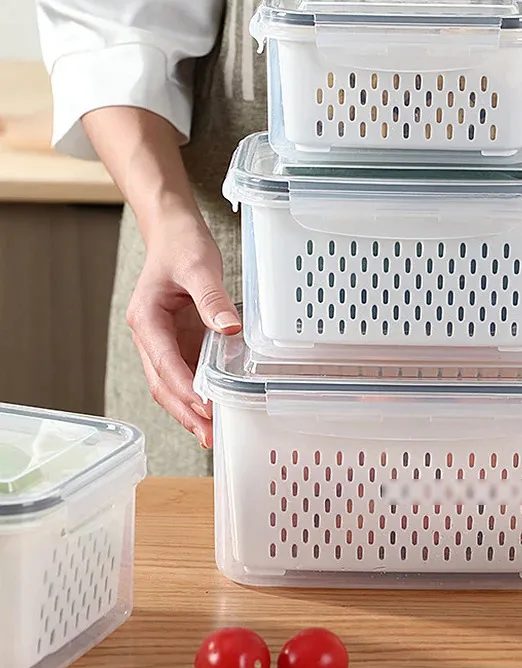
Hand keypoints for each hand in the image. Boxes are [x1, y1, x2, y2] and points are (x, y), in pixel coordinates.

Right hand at [126, 211, 240, 447]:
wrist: (173, 232)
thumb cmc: (181, 245)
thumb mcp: (199, 266)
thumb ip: (212, 298)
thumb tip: (229, 328)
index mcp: (147, 319)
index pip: (163, 362)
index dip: (184, 388)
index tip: (204, 407)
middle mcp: (151, 336)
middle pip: (163, 383)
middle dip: (185, 411)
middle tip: (210, 435)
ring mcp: (165, 341)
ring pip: (172, 384)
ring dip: (190, 409)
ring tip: (212, 433)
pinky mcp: (180, 340)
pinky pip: (187, 372)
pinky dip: (198, 393)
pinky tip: (215, 408)